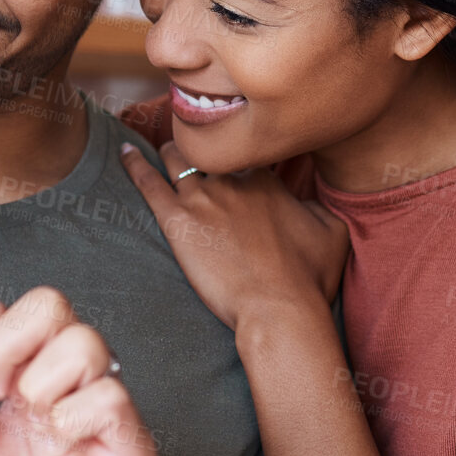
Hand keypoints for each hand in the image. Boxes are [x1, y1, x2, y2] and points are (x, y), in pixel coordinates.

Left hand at [0, 289, 159, 455]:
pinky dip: (73, 418)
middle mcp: (67, 378)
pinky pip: (108, 396)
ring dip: (41, 382)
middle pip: (47, 303)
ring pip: (82, 341)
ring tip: (32, 424)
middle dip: (3, 343)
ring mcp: (100, 402)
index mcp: (27, 376)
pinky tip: (61, 448)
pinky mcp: (129, 436)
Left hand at [120, 141, 349, 330]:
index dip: (237, 155)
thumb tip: (305, 201)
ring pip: (177, 158)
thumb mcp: (331, 231)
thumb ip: (316, 205)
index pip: (244, 153)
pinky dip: (134, 164)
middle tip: (194, 148)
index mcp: (266, 179)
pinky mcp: (177, 221)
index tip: (232, 160)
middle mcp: (231, 180)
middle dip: (201, 147)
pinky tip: (124, 152)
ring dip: (170, 151)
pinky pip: (147, 183)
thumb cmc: (309, 277)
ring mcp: (202, 198)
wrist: (280, 308)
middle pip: (207, 150)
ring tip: (160, 149)